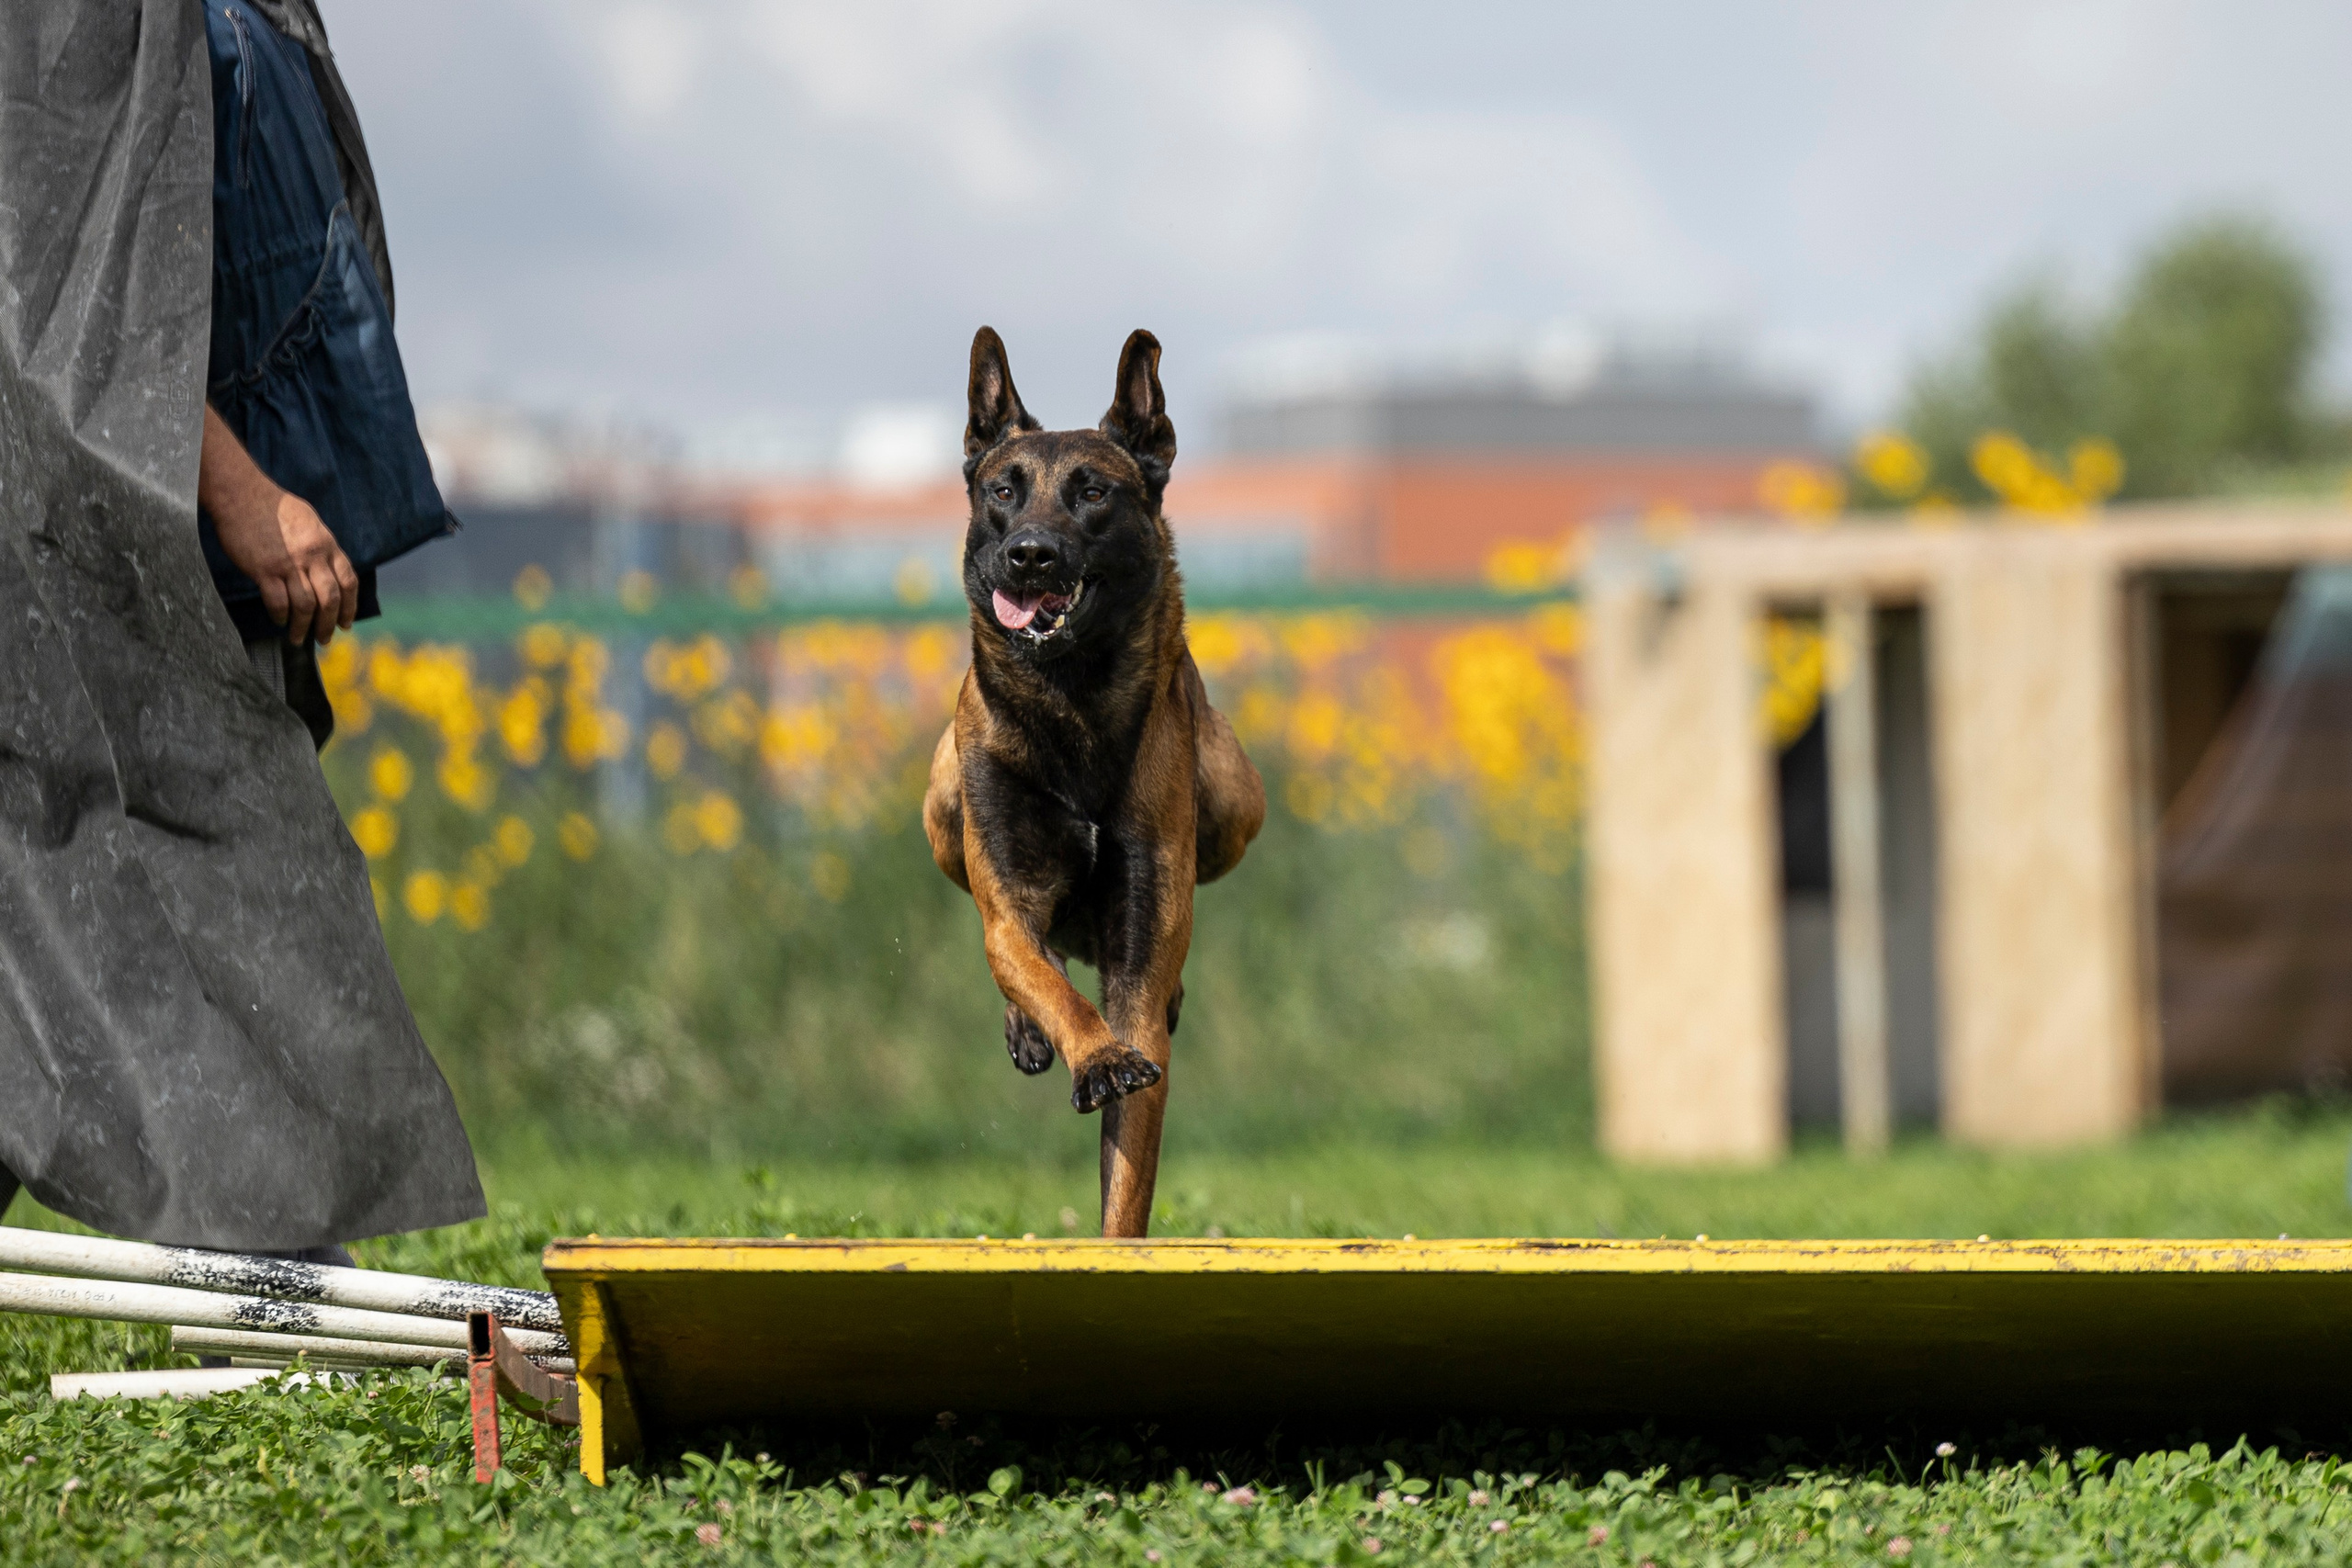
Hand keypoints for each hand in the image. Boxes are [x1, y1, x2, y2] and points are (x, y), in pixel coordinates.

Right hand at [198, 405, 358, 643]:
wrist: (241, 494)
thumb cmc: (274, 506)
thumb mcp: (310, 522)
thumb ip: (321, 547)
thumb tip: (328, 569)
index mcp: (327, 545)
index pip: (348, 582)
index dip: (350, 606)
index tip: (346, 623)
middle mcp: (312, 557)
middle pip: (329, 599)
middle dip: (328, 624)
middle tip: (324, 639)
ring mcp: (289, 564)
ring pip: (305, 605)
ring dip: (303, 626)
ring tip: (299, 638)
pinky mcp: (264, 569)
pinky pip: (278, 601)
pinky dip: (281, 615)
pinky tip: (280, 620)